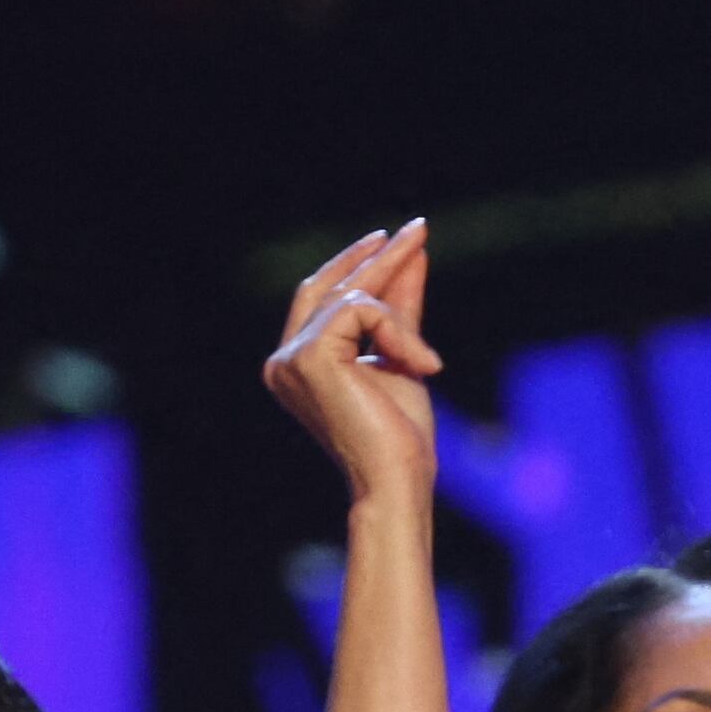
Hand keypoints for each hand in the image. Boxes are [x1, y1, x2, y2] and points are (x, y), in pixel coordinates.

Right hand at [266, 220, 441, 508]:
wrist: (398, 481)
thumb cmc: (401, 437)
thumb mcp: (403, 358)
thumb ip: (400, 310)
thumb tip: (412, 256)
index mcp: (297, 364)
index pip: (324, 299)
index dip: (361, 267)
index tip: (401, 241)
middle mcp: (283, 360)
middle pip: (329, 287)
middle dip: (377, 258)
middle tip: (418, 230)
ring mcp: (290, 357)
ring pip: (350, 298)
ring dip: (399, 312)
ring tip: (426, 361)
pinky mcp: (309, 356)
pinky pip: (361, 311)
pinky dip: (397, 331)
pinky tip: (421, 366)